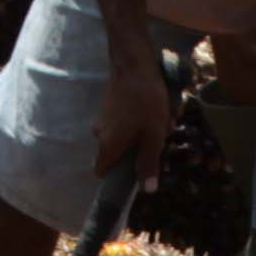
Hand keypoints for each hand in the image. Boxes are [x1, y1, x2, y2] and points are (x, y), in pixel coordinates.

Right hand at [89, 49, 176, 190]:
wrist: (134, 64)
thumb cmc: (146, 101)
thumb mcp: (154, 135)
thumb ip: (149, 163)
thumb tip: (148, 191)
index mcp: (107, 146)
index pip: (102, 171)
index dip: (116, 174)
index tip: (133, 169)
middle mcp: (99, 134)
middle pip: (114, 153)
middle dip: (134, 150)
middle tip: (156, 140)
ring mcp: (101, 118)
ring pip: (119, 135)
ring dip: (136, 133)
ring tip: (157, 122)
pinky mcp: (107, 105)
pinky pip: (120, 121)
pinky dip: (133, 120)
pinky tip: (149, 109)